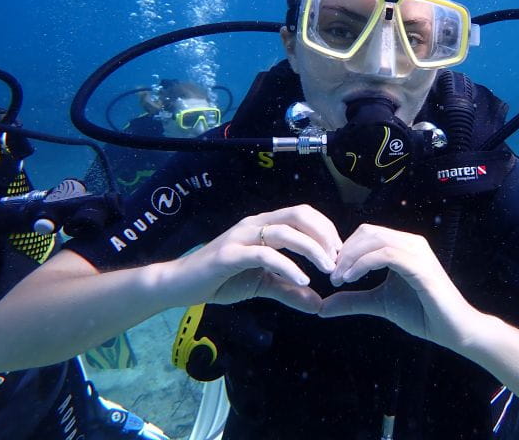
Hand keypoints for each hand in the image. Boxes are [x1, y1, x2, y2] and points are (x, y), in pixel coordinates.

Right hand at [162, 204, 341, 313]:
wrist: (179, 286)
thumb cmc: (221, 280)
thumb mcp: (263, 285)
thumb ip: (290, 291)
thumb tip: (319, 304)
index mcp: (264, 225)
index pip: (303, 213)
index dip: (326, 229)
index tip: (339, 253)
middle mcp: (254, 224)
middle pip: (299, 215)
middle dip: (324, 235)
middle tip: (337, 260)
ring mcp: (241, 237)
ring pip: (285, 231)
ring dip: (312, 249)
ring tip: (327, 269)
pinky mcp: (229, 255)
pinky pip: (265, 255)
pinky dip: (287, 266)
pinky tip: (302, 280)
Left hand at [319, 223, 478, 350]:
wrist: (453, 330)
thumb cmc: (423, 313)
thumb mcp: (379, 303)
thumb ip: (353, 301)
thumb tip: (322, 307)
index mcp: (403, 246)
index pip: (367, 233)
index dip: (345, 249)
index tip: (332, 272)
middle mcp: (411, 242)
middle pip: (367, 232)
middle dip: (344, 251)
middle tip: (332, 276)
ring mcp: (417, 252)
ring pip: (374, 240)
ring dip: (350, 258)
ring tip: (338, 279)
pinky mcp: (421, 267)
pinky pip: (386, 255)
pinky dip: (363, 264)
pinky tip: (351, 279)